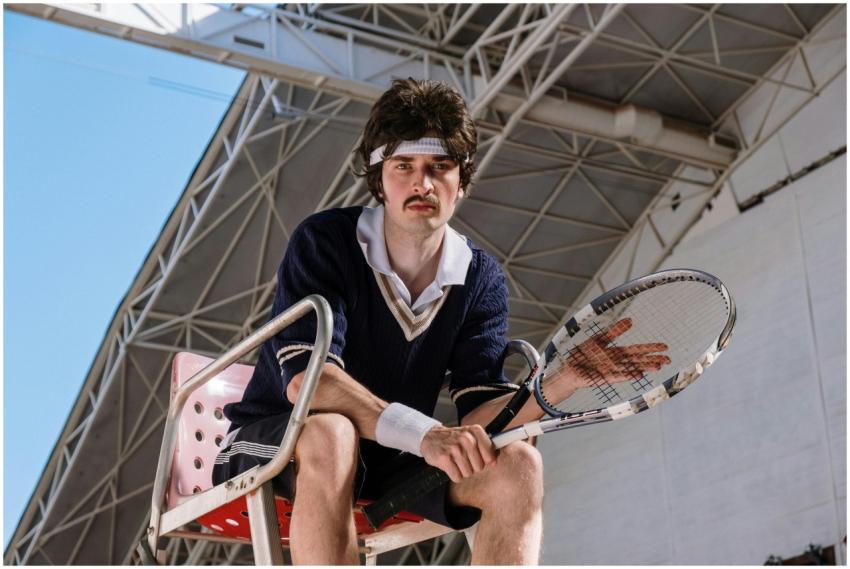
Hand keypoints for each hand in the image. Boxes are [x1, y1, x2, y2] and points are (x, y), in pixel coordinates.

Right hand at [419, 424, 495, 482]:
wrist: (430, 437)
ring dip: (461, 470)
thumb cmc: (452, 439)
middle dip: (471, 466)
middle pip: (479, 467)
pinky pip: (457, 477)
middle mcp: (466, 438)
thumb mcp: (470, 436)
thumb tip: (494, 461)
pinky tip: (449, 465)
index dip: (485, 460)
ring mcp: (455, 448)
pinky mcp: (445, 458)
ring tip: (455, 460)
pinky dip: (453, 474)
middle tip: (462, 458)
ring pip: (468, 473)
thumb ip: (485, 447)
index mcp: (475, 431)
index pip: (490, 455)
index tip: (478, 457)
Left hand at [544, 318, 670, 399]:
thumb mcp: (599, 339)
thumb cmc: (583, 355)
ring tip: (657, 367)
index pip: (637, 350)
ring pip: (631, 369)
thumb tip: (630, 320)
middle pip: (638, 360)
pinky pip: (616, 376)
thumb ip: (615, 332)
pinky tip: (637, 375)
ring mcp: (611, 371)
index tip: (664, 347)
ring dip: (644, 367)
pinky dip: (626, 375)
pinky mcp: (602, 378)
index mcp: (616, 353)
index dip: (650, 348)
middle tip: (668, 360)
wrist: (569, 369)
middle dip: (653, 359)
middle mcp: (616, 363)